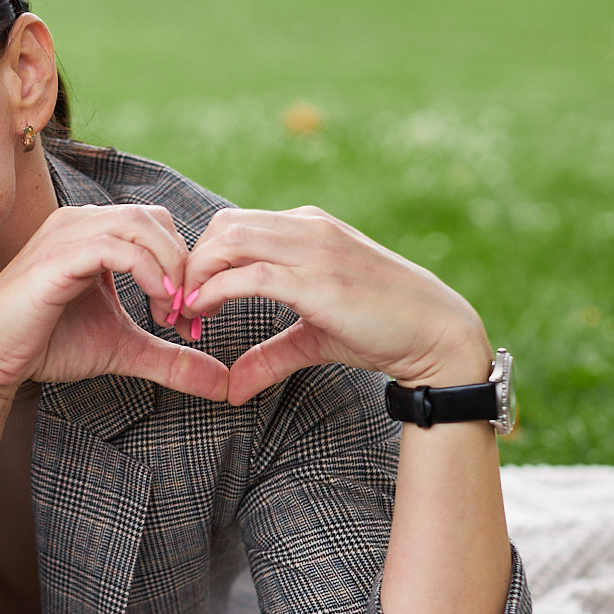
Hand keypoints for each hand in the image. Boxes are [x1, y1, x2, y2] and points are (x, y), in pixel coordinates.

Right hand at [0, 203, 229, 403]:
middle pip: (156, 219)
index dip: (184, 266)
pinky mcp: (57, 258)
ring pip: (141, 225)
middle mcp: (79, 222)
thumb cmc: (46, 345)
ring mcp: (66, 235)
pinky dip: (148, 272)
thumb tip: (223, 385)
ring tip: (172, 313)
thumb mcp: (122, 349)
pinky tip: (158, 304)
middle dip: (184, 265)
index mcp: (94, 233)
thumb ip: (170, 358)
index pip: (158, 226)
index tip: (188, 319)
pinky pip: (117, 247)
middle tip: (185, 316)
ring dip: (171, 268)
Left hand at [179, 207, 493, 405]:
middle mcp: (309, 228)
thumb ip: (269, 354)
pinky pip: (250, 274)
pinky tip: (203, 315)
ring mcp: (315, 250)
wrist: (437, 334)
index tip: (186, 300)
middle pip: (223, 226)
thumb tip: (230, 388)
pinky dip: (215, 291)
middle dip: (189, 263)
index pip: (233, 225)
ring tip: (186, 314)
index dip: (201, 259)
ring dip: (197, 275)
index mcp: (308, 228)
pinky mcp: (319, 280)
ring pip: (230, 240)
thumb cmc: (380, 330)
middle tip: (176, 307)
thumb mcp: (313, 337)